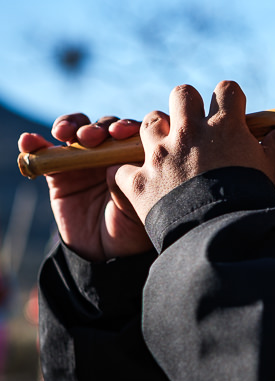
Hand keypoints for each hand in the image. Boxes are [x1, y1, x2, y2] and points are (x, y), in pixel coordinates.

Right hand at [18, 115, 151, 261]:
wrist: (105, 253)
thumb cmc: (132, 228)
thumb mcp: (138, 209)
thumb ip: (129, 187)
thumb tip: (112, 168)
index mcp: (139, 158)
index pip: (135, 132)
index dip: (127, 127)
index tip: (121, 133)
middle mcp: (115, 153)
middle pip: (106, 127)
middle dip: (99, 127)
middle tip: (93, 137)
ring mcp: (87, 160)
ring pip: (79, 132)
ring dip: (72, 126)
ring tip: (65, 133)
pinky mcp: (61, 172)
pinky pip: (47, 153)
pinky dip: (36, 144)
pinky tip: (29, 141)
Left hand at [115, 81, 274, 221]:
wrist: (221, 238)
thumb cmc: (250, 201)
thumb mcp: (270, 167)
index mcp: (224, 126)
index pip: (225, 90)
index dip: (228, 100)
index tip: (230, 113)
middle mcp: (189, 133)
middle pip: (182, 94)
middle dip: (187, 106)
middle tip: (194, 128)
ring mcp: (160, 156)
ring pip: (149, 122)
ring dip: (157, 133)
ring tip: (169, 152)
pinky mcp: (138, 182)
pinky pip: (122, 167)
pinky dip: (131, 174)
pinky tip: (145, 184)